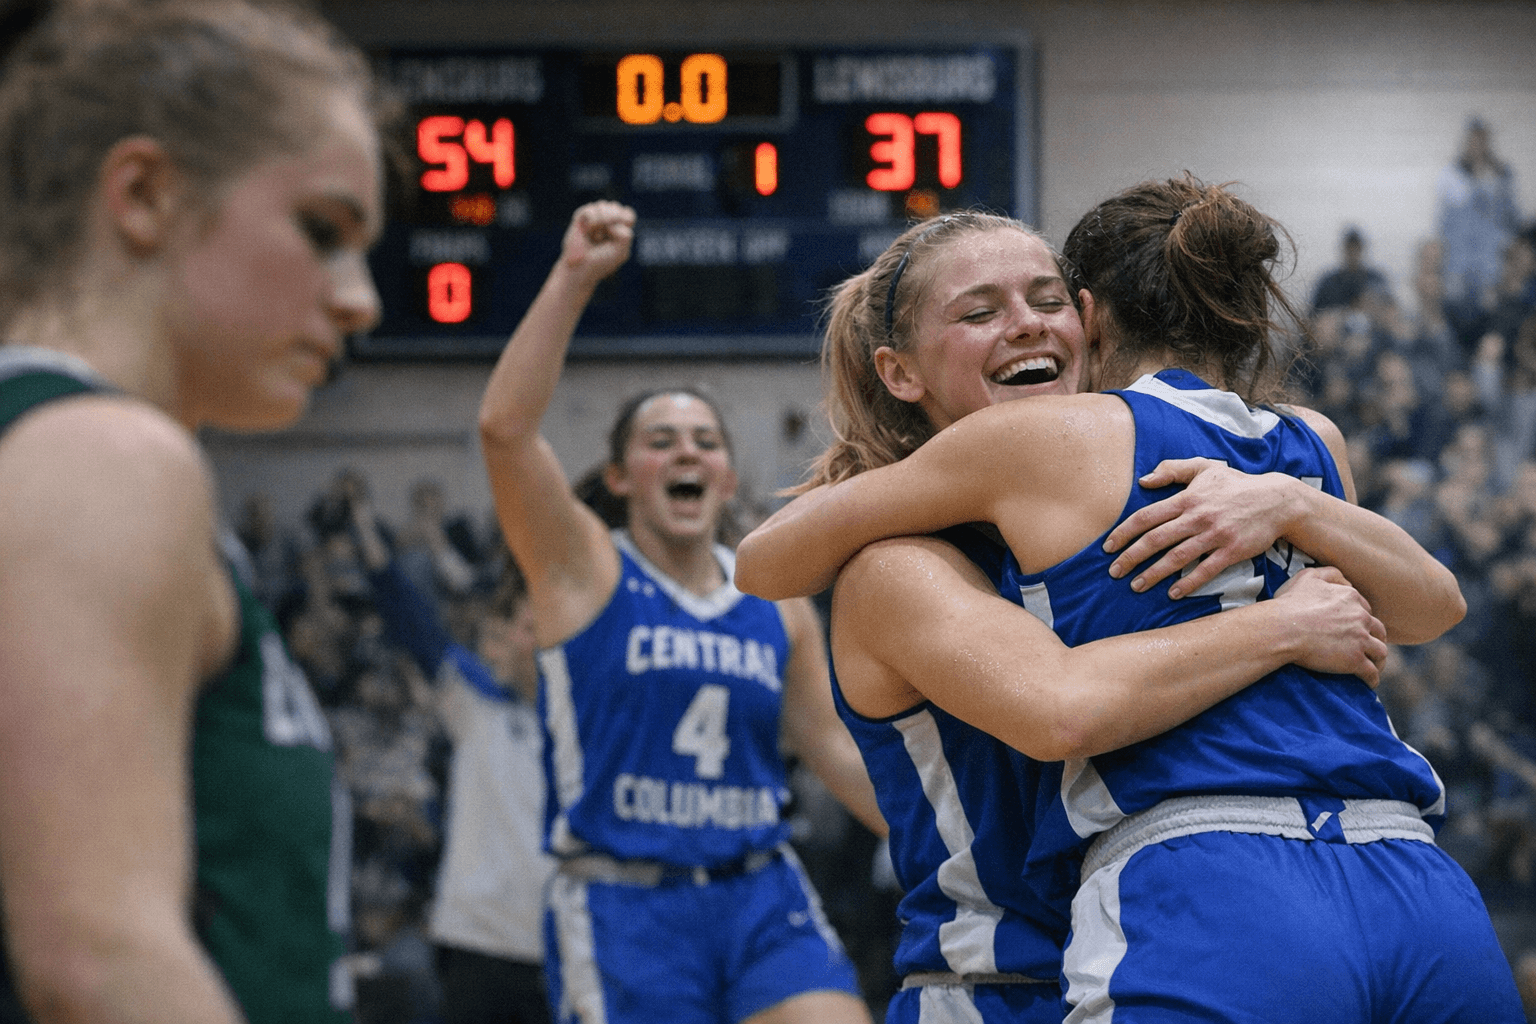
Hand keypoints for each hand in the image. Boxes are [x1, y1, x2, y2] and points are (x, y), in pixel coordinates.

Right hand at [560, 200, 634, 282]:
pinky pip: (591, 209)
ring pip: (604, 205)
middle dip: (613, 221)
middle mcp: (606, 219)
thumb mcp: (621, 251)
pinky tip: (587, 232)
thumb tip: (609, 221)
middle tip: (605, 237)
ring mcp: (594, 216)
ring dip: (602, 223)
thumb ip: (625, 234)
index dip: (625, 220)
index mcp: (619, 228)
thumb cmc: (601, 261)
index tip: (619, 236)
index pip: (628, 213)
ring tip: (596, 238)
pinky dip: (592, 222)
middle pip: (616, 207)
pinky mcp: (581, 216)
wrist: (581, 267)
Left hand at [1104, 459, 1303, 598]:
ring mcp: (1215, 535)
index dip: (1124, 533)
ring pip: (1177, 557)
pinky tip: (1173, 593)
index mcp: (1187, 498)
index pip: (1146, 517)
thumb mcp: (1205, 468)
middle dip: (1131, 557)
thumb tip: (1144, 480)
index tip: (1107, 547)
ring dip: (1154, 574)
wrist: (1278, 500)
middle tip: (1114, 572)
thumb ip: (1173, 470)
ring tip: (1136, 586)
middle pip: (1156, 540)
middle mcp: (1197, 517)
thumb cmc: (1236, 484)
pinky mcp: (1233, 551)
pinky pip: (1206, 570)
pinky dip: (1188, 583)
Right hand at [1272, 566, 1386, 686]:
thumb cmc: (1289, 604)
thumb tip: (1346, 581)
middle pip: (1378, 630)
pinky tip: (1367, 683)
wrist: (1282, 629)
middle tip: (1366, 647)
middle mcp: (1361, 617)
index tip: (1354, 628)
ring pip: (1380, 651)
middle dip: (1375, 638)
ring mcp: (1360, 639)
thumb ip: (1330, 574)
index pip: (1365, 609)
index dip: (1361, 619)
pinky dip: (1372, 678)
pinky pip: (1371, 672)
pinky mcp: (1355, 660)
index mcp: (1351, 597)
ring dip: (1378, 659)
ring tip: (1372, 666)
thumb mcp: (1307, 577)